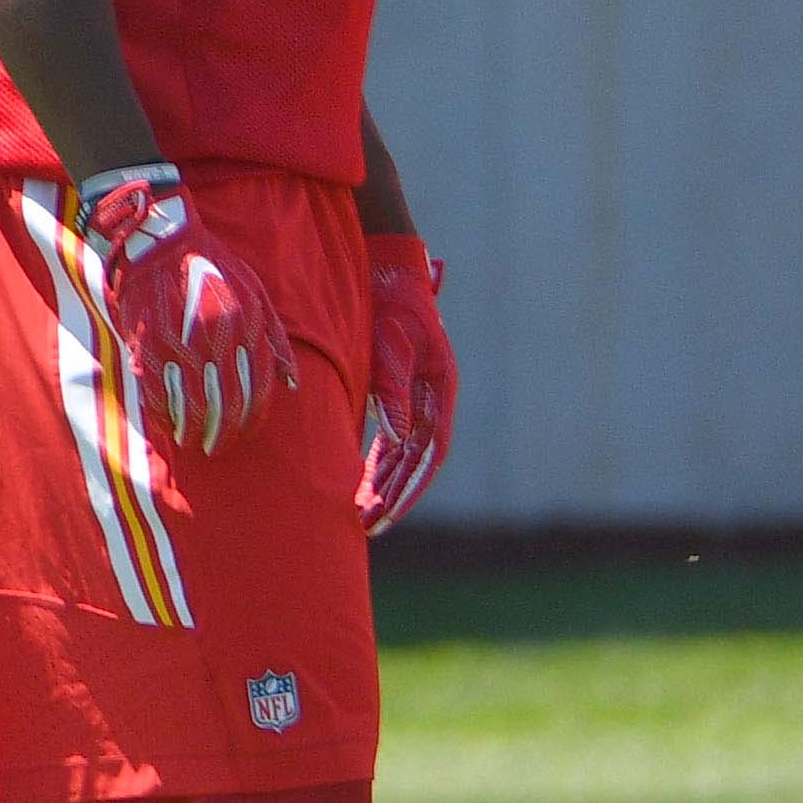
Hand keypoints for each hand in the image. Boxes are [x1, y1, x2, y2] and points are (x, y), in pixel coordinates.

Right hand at [76, 167, 291, 455]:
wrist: (163, 243)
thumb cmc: (216, 270)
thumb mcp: (259, 298)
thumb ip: (276, 343)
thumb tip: (293, 386)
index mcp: (246, 330)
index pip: (256, 390)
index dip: (251, 418)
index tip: (246, 432)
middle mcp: (215, 342)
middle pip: (224, 404)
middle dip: (223, 433)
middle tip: (219, 448)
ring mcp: (178, 345)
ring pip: (190, 405)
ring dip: (193, 430)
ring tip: (194, 443)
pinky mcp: (146, 345)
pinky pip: (155, 392)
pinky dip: (162, 415)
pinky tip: (167, 425)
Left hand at [358, 236, 455, 532]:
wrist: (388, 275)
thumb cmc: (391, 307)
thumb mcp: (391, 346)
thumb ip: (393, 390)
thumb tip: (396, 436)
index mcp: (441, 391)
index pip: (429, 452)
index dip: (410, 487)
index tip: (386, 515)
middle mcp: (434, 401)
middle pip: (417, 461)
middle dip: (393, 496)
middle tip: (367, 527)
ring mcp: (419, 399)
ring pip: (403, 455)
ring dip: (384, 486)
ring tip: (361, 517)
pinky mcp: (399, 395)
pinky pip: (391, 441)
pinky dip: (377, 465)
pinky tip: (361, 484)